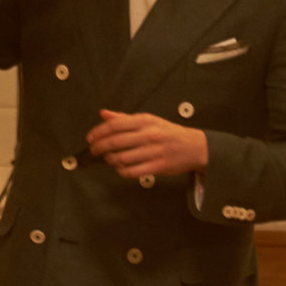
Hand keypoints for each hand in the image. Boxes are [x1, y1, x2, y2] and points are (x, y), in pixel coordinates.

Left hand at [88, 110, 210, 182]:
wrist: (194, 147)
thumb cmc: (169, 133)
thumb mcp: (149, 120)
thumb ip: (125, 118)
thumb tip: (103, 114)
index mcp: (146, 121)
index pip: (115, 125)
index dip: (99, 132)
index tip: (90, 138)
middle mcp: (149, 135)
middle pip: (115, 142)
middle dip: (99, 147)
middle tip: (94, 150)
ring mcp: (154, 152)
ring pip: (122, 158)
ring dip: (110, 160)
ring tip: (109, 158)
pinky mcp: (158, 167)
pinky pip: (132, 172)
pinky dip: (122, 171)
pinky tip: (121, 168)